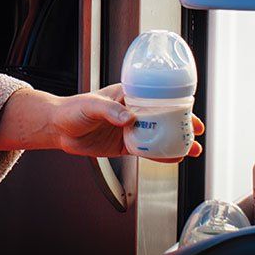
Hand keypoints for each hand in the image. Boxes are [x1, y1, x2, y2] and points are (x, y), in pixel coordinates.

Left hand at [49, 83, 203, 161]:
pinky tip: (173, 159)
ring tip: (192, 150)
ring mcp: (129, 129)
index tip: (188, 111)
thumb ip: (110, 110)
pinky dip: (160, 155)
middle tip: (196, 132)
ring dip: (175, 142)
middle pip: (162, 117)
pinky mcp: (124, 145)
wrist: (58, 128)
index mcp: (126, 96)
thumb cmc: (72, 109)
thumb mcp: (91, 105)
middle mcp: (131, 111)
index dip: (174, 104)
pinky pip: (146, 150)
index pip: (155, 98)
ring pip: (158, 135)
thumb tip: (129, 118)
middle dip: (182, 124)